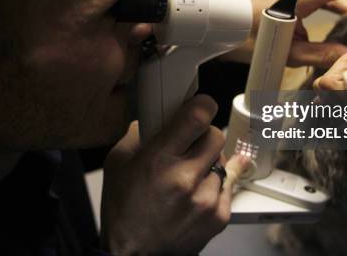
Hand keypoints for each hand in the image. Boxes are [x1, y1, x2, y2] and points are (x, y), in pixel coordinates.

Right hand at [100, 95, 248, 254]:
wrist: (133, 254)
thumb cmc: (123, 210)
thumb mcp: (118, 162)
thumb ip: (141, 132)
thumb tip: (160, 112)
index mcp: (158, 160)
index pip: (198, 117)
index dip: (202, 105)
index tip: (201, 106)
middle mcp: (185, 179)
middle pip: (215, 135)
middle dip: (203, 136)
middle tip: (189, 145)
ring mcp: (206, 200)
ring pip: (223, 159)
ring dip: (208, 161)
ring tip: (187, 176)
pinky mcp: (219, 216)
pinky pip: (227, 183)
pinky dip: (214, 183)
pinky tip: (195, 191)